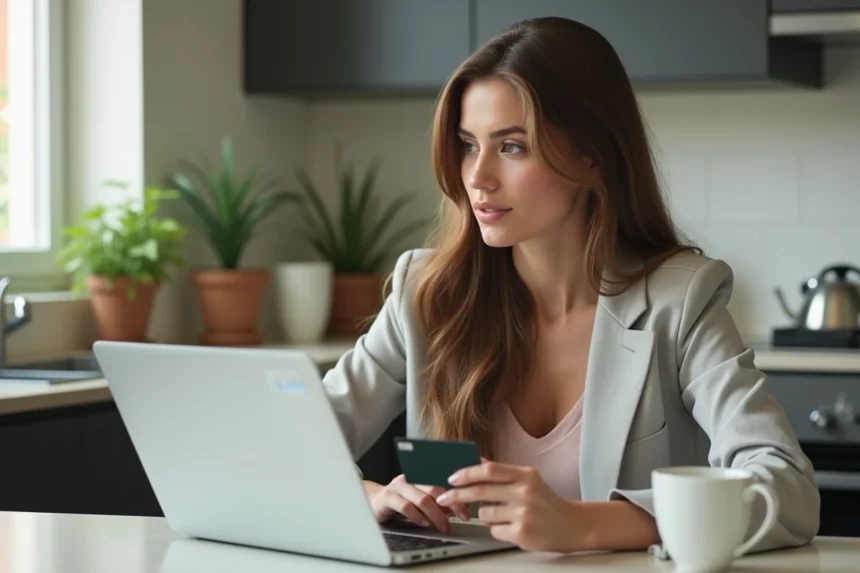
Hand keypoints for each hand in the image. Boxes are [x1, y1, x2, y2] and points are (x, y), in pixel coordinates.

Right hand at [364, 475, 471, 533]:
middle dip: (452, 505)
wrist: (372, 501)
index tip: (469, 508)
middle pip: (435, 489)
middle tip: (463, 517)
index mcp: (420, 474)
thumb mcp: (420, 497)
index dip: (458, 493)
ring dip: (436, 514)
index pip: (443, 480)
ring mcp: (398, 486)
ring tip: (445, 526)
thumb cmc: (400, 500)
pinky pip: (405, 506)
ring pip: (422, 498)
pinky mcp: (387, 497)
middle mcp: (410, 477)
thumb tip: (459, 506)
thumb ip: (436, 499)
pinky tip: (423, 523)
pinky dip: (416, 516)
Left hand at [435, 460, 592, 552]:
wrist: (573, 525)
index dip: (466, 473)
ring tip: (503, 516)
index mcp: (525, 475)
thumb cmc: (547, 501)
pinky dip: (497, 530)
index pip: (489, 470)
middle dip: (457, 495)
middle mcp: (525, 492)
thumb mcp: (529, 480)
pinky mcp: (522, 534)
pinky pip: (494, 531)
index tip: (451, 478)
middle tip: (444, 498)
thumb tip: (477, 461)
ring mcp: (523, 514)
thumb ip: (503, 472)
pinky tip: (512, 527)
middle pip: (480, 491)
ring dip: (486, 516)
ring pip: (485, 514)